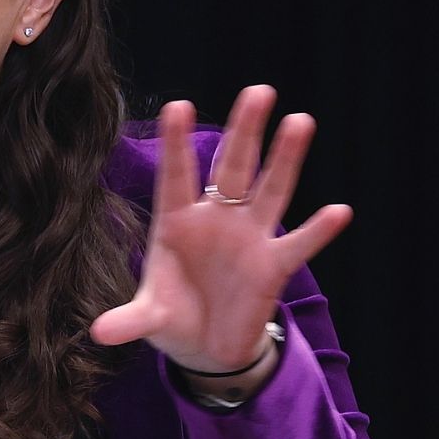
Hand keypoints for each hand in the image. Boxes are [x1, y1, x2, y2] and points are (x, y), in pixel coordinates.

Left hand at [88, 86, 352, 375]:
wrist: (206, 347)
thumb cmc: (172, 316)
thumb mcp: (149, 317)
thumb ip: (130, 320)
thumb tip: (99, 334)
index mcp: (176, 221)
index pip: (176, 174)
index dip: (177, 143)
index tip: (177, 105)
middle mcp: (215, 219)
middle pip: (231, 167)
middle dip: (244, 131)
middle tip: (259, 91)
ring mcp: (247, 238)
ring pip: (269, 189)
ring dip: (285, 158)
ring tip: (300, 120)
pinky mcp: (273, 265)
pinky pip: (299, 244)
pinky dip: (318, 230)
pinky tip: (338, 211)